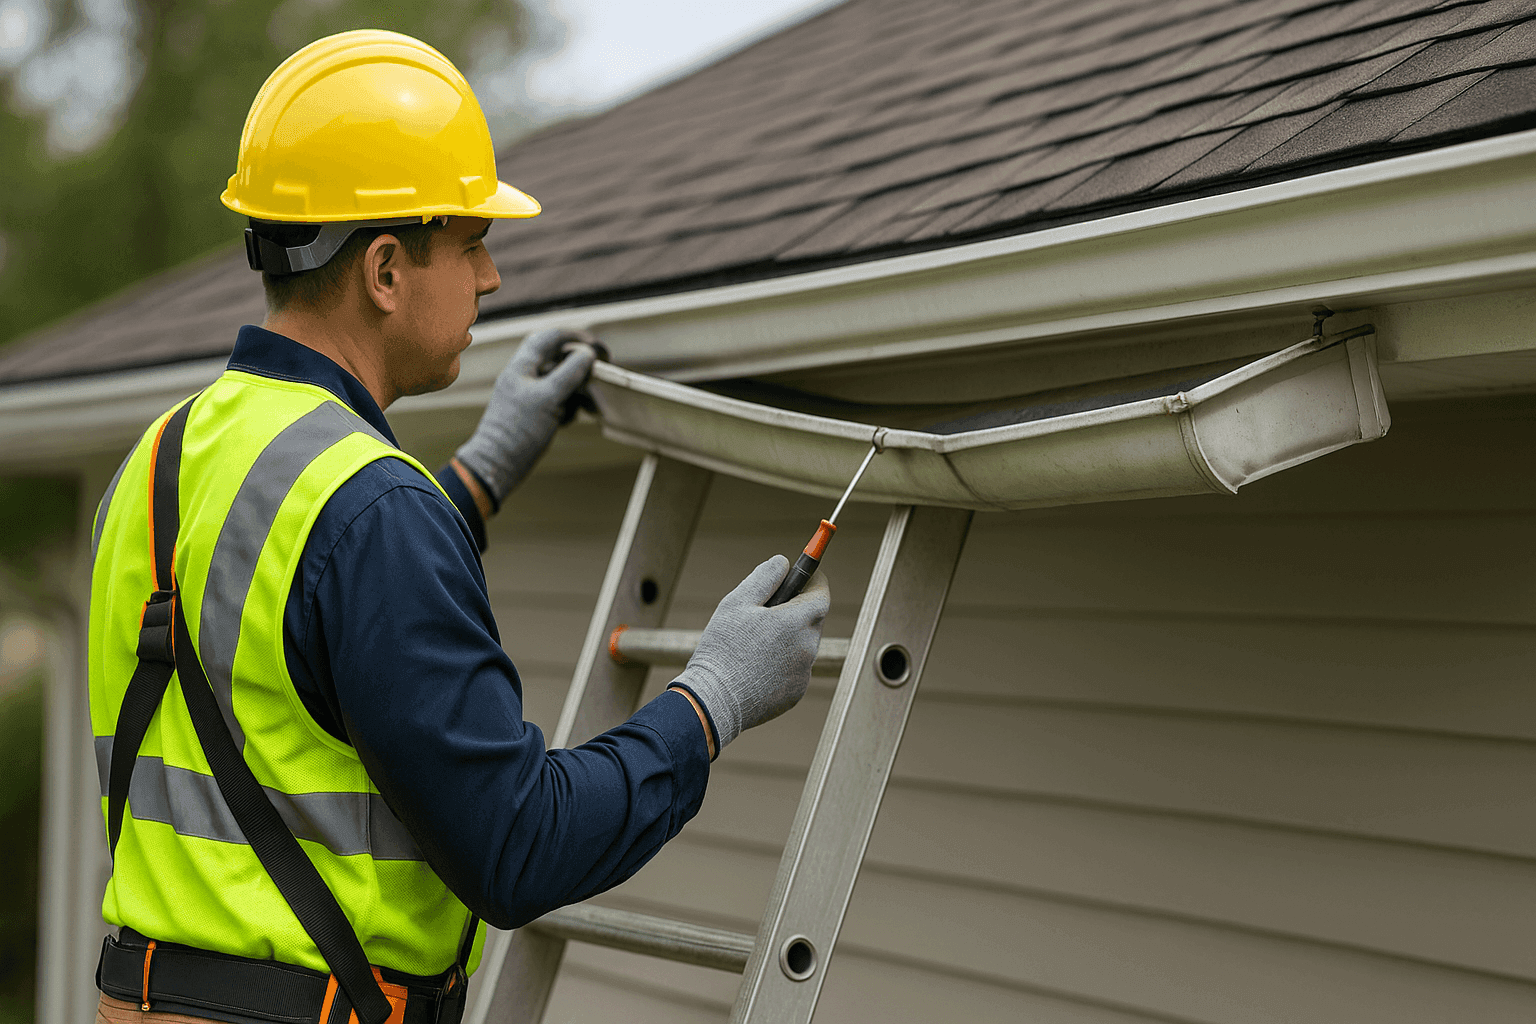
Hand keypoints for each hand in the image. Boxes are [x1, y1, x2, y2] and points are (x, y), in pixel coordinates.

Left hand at [455, 328, 597, 506]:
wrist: (497, 464)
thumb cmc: (518, 431)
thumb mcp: (548, 398)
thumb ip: (569, 373)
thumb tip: (587, 354)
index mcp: (522, 366)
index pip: (549, 338)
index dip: (574, 337)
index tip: (597, 347)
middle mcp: (524, 377)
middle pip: (557, 359)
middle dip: (580, 366)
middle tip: (600, 374)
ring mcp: (528, 395)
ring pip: (559, 381)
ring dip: (577, 389)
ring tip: (591, 404)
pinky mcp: (533, 412)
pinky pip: (556, 400)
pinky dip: (568, 405)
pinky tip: (570, 418)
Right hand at [671, 556, 830, 752]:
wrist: (713, 701)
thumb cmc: (722, 648)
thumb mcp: (737, 602)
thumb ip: (764, 577)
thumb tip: (783, 562)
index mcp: (796, 621)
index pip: (822, 594)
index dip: (814, 582)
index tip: (804, 576)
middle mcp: (807, 648)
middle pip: (812, 619)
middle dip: (796, 610)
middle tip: (767, 611)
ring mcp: (803, 674)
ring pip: (803, 645)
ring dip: (788, 638)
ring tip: (755, 643)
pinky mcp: (796, 693)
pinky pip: (795, 669)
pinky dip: (783, 663)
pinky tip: (756, 666)